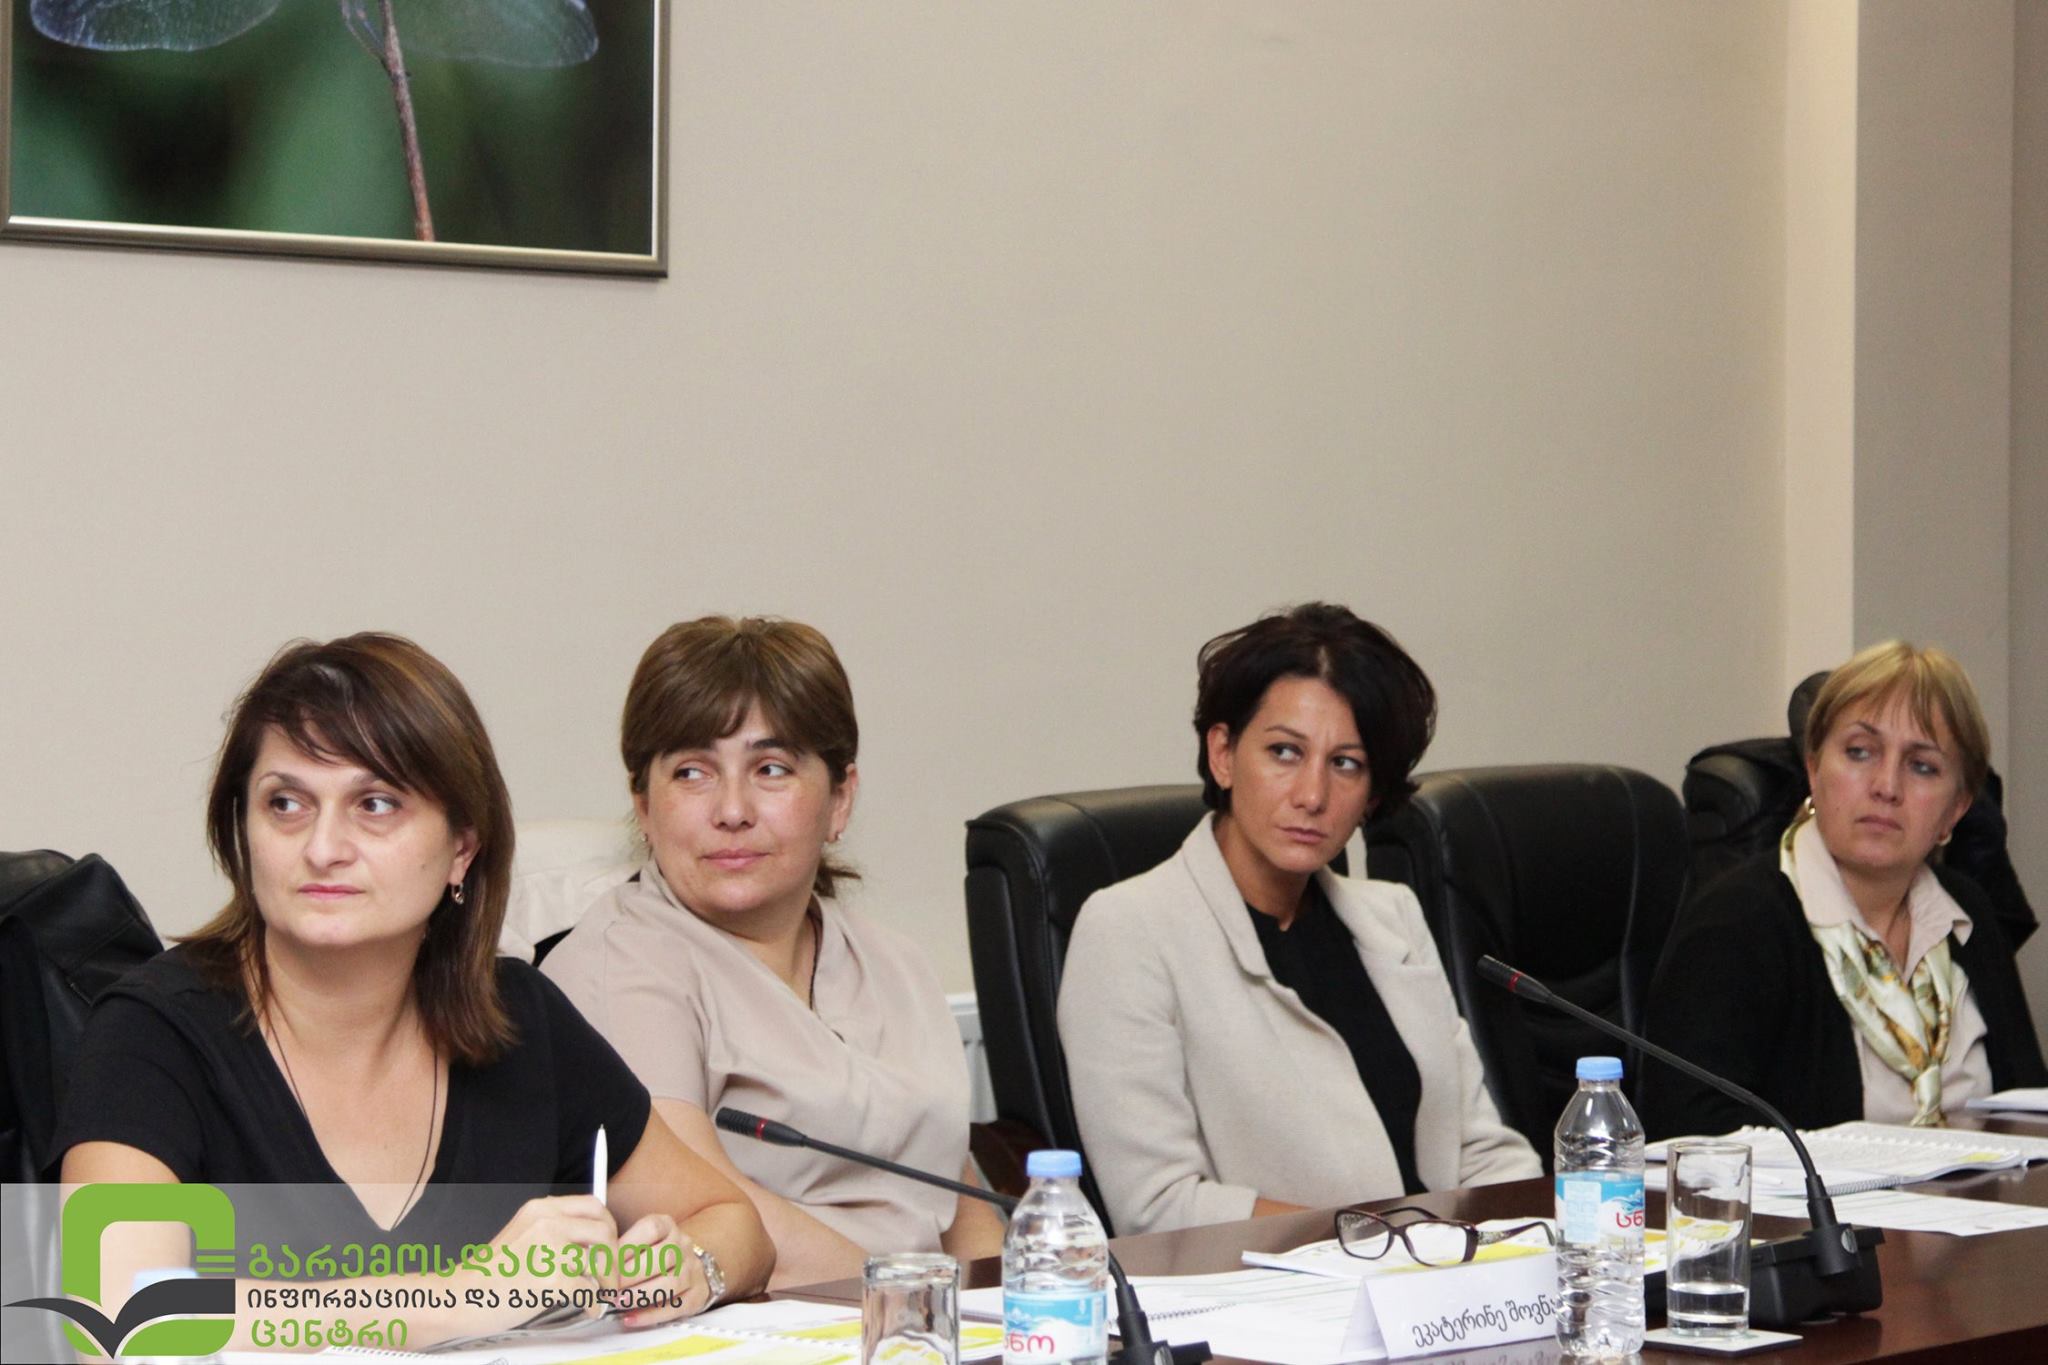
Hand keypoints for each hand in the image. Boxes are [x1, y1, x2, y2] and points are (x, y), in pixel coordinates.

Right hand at [454, 1194, 620, 1333]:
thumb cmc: (490, 1275)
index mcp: (541, 1208)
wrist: (460, 1297)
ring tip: (599, 1294)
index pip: (593, 1206)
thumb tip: (594, 1243)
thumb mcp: (524, 1235)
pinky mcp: (551, 1278)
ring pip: (600, 1259)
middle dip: (613, 1255)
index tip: (608, 1247)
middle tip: (610, 1276)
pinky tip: (588, 1309)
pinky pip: (588, 1289)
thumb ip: (555, 1231)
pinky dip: (592, 1303)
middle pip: (604, 1230)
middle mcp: (548, 1221)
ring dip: (606, 1280)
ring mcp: (550, 1248)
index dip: (608, 1227)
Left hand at [610, 1212, 709, 1328]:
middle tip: (609, 1287)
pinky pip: (677, 1306)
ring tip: (619, 1302)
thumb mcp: (639, 1240)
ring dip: (642, 1294)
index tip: (607, 1262)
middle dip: (631, 1275)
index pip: (651, 1229)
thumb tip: (593, 1263)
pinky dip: (651, 1315)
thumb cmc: (653, 1253)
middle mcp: (683, 1245)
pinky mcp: (697, 1293)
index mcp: (667, 1226)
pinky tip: (631, 1318)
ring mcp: (693, 1269)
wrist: (685, 1264)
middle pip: (663, 1257)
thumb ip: (620, 1249)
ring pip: (672, 1282)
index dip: (628, 1246)